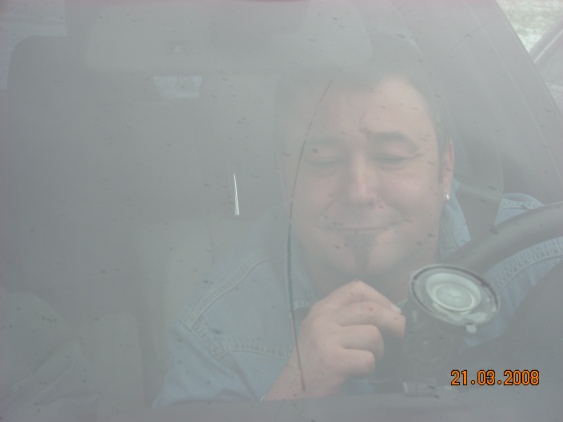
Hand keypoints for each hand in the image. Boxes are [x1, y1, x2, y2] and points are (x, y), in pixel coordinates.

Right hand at [265, 280, 404, 399]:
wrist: (293, 390)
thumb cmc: (315, 361)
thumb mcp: (324, 329)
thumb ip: (347, 317)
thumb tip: (390, 312)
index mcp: (322, 308)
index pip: (356, 288)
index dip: (380, 298)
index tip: (392, 311)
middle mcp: (322, 319)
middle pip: (370, 309)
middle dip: (394, 322)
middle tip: (401, 334)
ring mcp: (326, 339)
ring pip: (373, 335)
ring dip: (378, 351)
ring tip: (367, 359)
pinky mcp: (332, 361)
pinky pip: (367, 359)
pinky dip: (369, 369)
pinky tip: (358, 372)